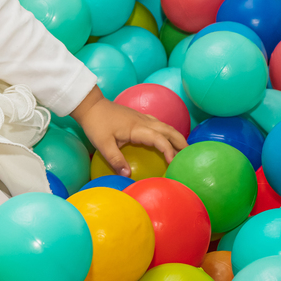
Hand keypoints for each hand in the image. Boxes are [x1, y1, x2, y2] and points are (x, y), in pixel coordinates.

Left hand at [70, 86, 188, 177]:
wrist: (90, 105)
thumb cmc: (95, 124)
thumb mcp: (103, 144)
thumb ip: (115, 160)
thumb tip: (128, 175)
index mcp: (137, 128)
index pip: (159, 139)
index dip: (169, 151)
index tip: (174, 163)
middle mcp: (143, 121)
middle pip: (169, 130)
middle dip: (181, 142)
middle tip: (190, 156)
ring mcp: (141, 117)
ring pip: (165, 126)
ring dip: (175, 137)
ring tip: (183, 149)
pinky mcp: (138, 117)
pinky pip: (158, 124)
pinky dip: (166, 132)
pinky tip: (166, 139)